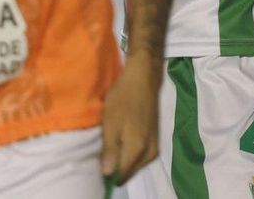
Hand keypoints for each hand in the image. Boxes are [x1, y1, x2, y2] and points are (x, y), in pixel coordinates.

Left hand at [100, 52, 160, 184]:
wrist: (144, 78)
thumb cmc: (124, 98)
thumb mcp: (111, 123)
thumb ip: (110, 150)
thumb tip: (107, 174)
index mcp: (138, 149)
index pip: (122, 174)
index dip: (108, 173)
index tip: (99, 164)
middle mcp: (149, 152)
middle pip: (130, 171)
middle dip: (116, 167)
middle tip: (103, 153)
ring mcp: (154, 146)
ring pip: (136, 164)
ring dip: (123, 160)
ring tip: (111, 148)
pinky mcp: (155, 139)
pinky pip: (141, 157)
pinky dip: (130, 154)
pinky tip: (122, 144)